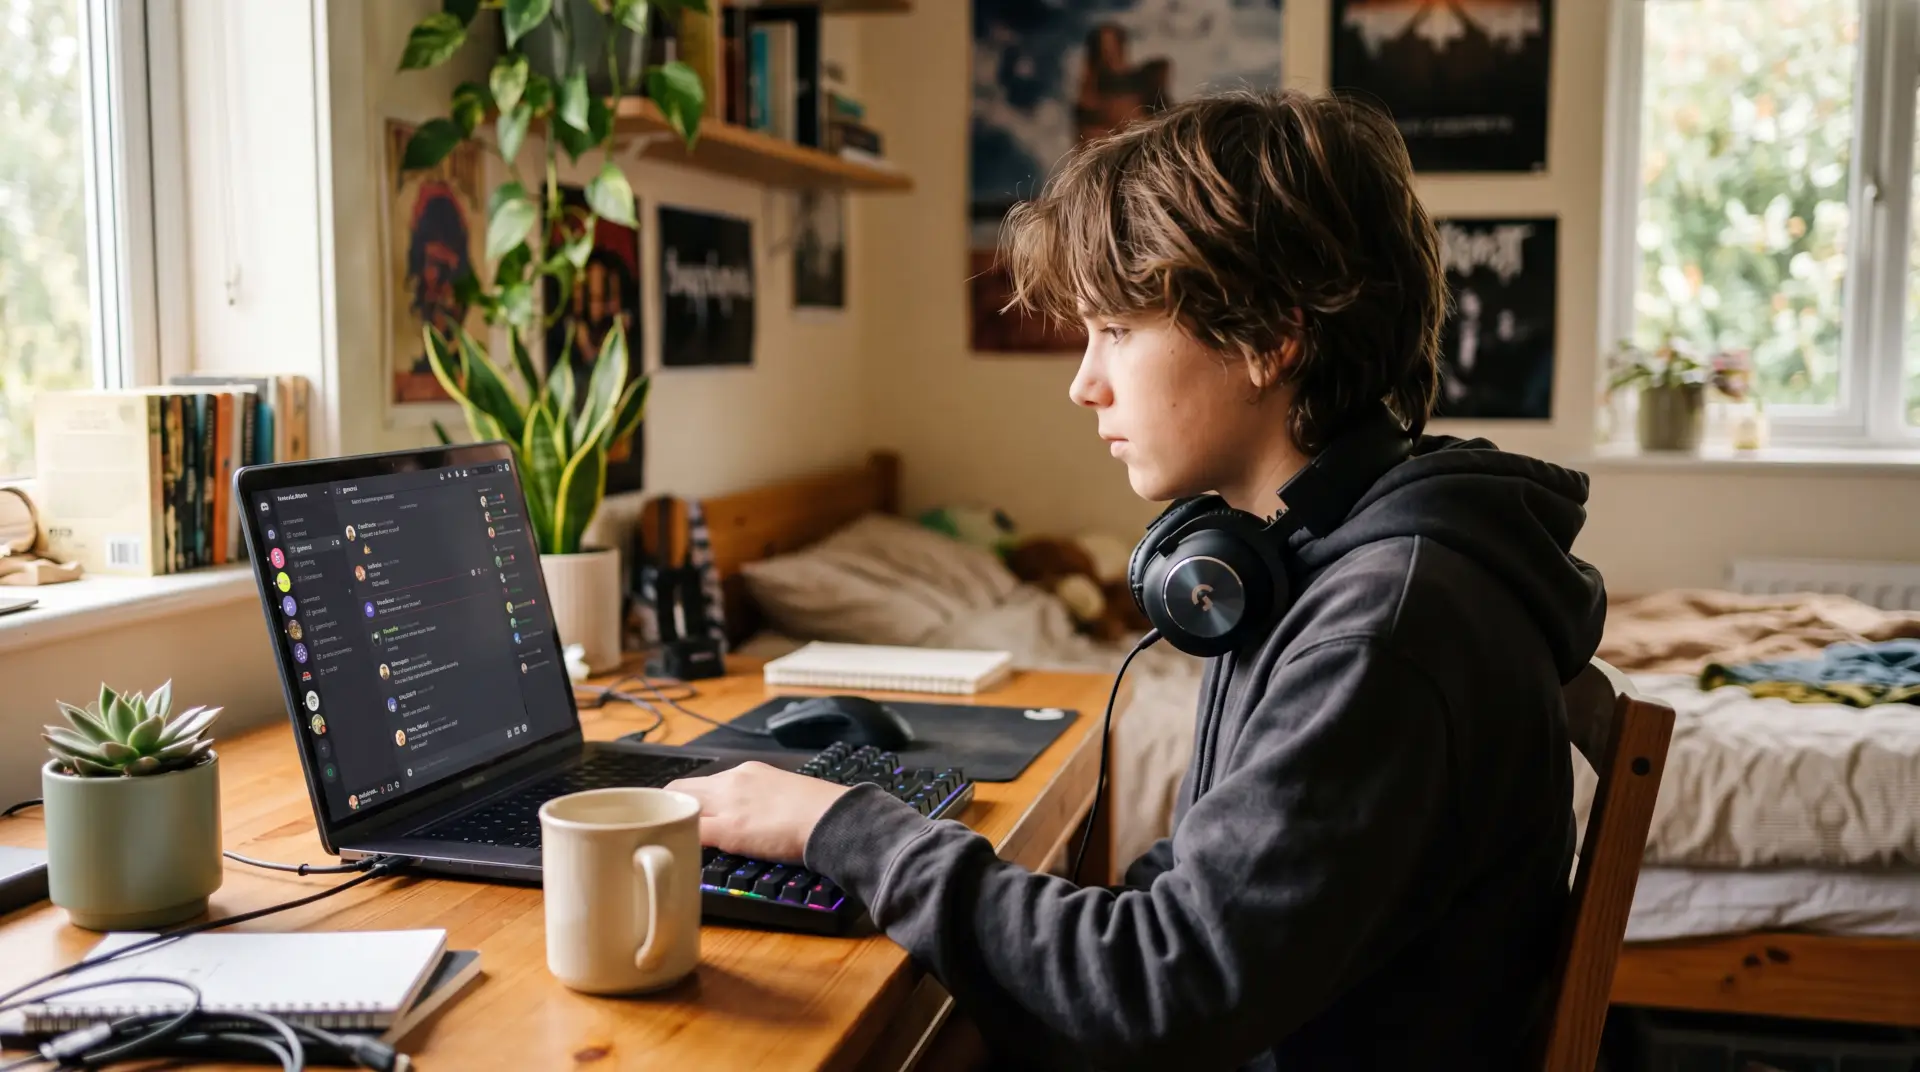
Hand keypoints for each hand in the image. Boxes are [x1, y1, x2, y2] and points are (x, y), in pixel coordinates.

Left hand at [665, 761, 852, 863]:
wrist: (834, 817)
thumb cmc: (820, 811)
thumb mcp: (784, 792)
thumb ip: (761, 799)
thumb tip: (754, 817)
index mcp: (748, 771)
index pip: (702, 782)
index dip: (688, 801)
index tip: (685, 816)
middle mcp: (733, 781)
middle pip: (681, 789)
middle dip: (670, 809)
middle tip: (667, 831)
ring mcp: (728, 804)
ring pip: (681, 808)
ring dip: (673, 823)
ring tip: (670, 843)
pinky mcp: (729, 829)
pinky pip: (691, 831)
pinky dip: (681, 841)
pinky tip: (679, 853)